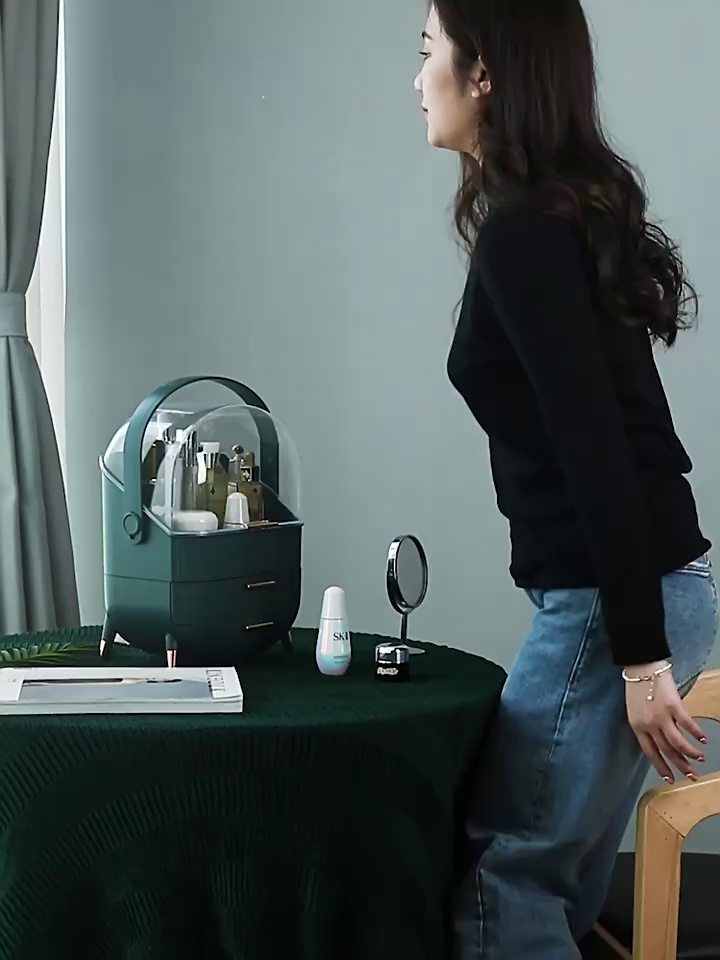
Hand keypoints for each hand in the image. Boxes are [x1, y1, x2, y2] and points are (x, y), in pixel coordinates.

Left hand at [625, 662, 706, 783]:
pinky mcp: (673, 705)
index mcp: (637, 727)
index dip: (661, 767)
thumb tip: (661, 740)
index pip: (650, 753)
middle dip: (681, 765)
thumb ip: (646, 726)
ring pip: (677, 742)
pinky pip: (687, 724)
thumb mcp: (634, 711)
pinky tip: (703, 739)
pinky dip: (696, 733)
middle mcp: (648, 724)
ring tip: (700, 758)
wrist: (641, 667)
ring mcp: (661, 716)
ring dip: (690, 753)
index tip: (671, 779)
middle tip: (692, 775)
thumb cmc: (637, 687)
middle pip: (666, 750)